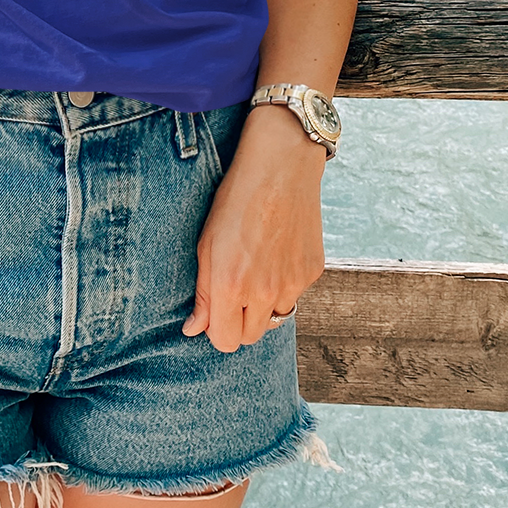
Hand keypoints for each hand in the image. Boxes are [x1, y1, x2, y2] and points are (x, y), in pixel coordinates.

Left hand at [182, 104, 326, 352]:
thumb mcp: (206, 243)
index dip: (217, 330)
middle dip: (239, 322)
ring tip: (257, 267)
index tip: (215, 312)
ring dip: (264, 305)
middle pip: (250, 336)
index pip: (225, 341)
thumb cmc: (235, 200)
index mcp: (230, 285)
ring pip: (275, 317)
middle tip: (234, 291)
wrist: (280, 166)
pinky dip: (284, 283)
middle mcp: (264, 292)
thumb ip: (203, 293)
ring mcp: (293, 283)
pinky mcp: (313, 271)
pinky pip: (295, 293)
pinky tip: (277, 251)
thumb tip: (194, 330)